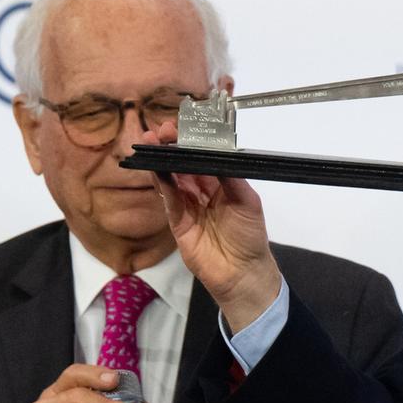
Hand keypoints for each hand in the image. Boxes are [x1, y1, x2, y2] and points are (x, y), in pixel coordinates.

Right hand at [139, 121, 281, 331]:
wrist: (242, 273)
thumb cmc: (250, 236)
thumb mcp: (247, 200)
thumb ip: (230, 175)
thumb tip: (214, 151)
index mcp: (222, 184)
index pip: (203, 158)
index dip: (192, 143)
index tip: (182, 128)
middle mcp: (203, 192)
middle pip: (183, 165)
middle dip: (172, 147)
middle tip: (161, 131)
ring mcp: (188, 207)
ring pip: (172, 179)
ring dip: (162, 161)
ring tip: (152, 143)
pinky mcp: (177, 222)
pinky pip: (168, 199)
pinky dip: (161, 183)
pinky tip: (155, 168)